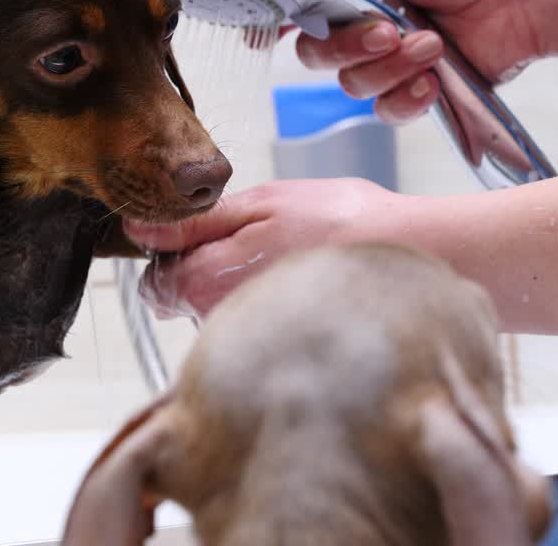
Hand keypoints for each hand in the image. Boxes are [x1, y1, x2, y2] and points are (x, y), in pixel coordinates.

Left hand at [123, 179, 408, 317]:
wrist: (419, 259)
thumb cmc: (344, 225)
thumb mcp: (259, 205)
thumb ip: (193, 224)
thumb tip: (138, 229)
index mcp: (203, 286)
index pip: (153, 285)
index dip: (174, 253)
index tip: (207, 234)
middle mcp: (219, 325)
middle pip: (183, 301)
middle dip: (206, 269)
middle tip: (257, 240)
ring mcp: (250, 343)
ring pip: (220, 313)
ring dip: (240, 284)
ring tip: (288, 258)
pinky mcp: (279, 351)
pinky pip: (255, 325)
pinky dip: (269, 302)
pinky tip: (302, 282)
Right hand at [294, 0, 544, 123]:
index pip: (293, 13)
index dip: (279, 27)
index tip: (269, 37)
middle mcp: (360, 24)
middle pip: (315, 58)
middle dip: (349, 48)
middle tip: (387, 32)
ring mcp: (388, 60)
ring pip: (351, 86)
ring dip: (389, 68)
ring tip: (430, 45)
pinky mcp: (417, 89)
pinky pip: (386, 111)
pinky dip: (405, 98)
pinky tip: (430, 80)